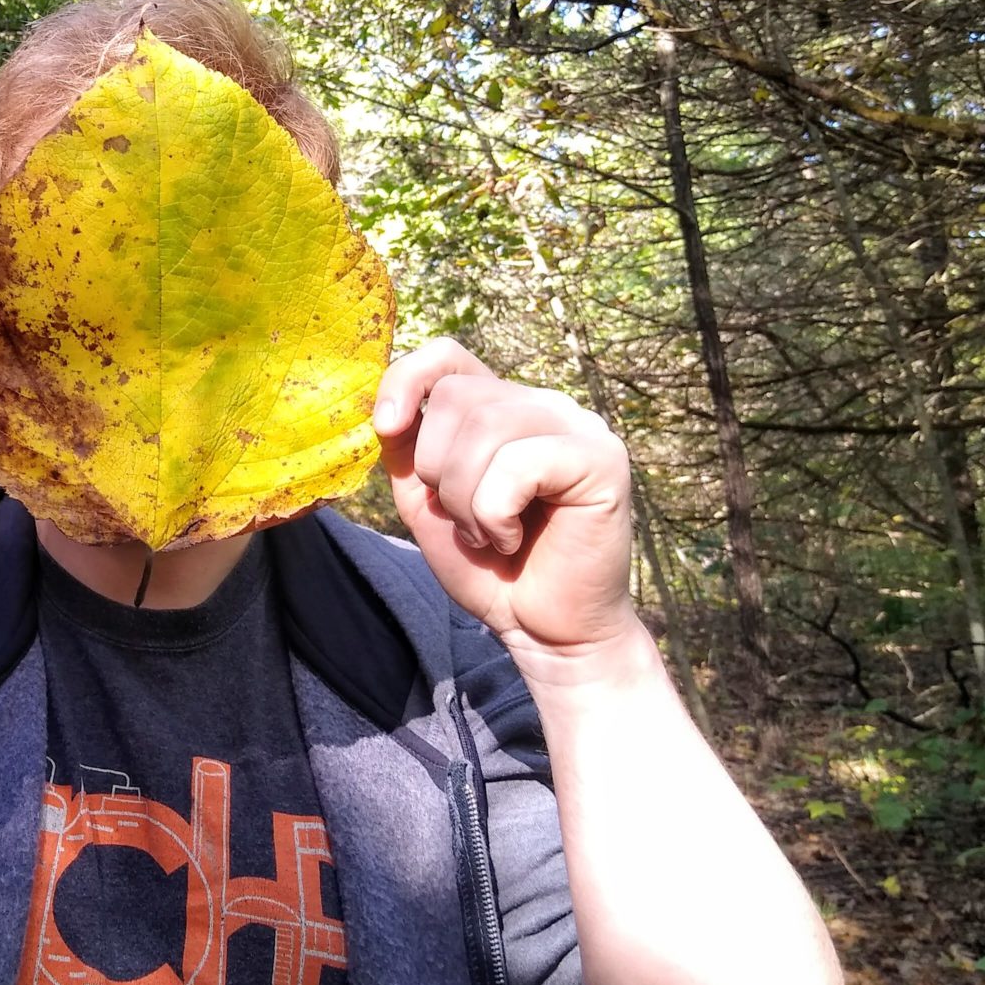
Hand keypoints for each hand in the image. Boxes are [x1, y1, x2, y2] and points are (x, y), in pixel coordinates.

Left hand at [374, 340, 642, 681]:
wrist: (543, 630)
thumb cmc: (488, 567)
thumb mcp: (427, 500)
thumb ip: (406, 448)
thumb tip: (383, 406)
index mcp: (503, 406)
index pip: (447, 354)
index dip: (406, 381)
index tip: (387, 429)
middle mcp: (544, 404)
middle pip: (455, 397)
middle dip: (437, 472)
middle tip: (466, 520)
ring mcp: (579, 427)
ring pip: (483, 429)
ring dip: (466, 501)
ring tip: (489, 535)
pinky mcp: (602, 460)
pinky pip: (517, 465)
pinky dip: (495, 514)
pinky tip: (512, 540)